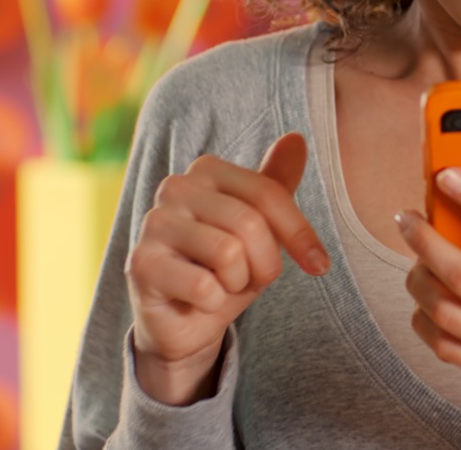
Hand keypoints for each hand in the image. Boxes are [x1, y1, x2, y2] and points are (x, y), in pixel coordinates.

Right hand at [125, 132, 328, 404]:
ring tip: (220, 285)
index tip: (319, 264)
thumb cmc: (225, 270)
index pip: (269, 194)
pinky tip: (197, 301)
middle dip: (264, 265)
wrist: (183, 322)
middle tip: (249, 279)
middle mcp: (175, 187)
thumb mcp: (261, 229)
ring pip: (228, 254)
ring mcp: (153, 223)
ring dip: (236, 283)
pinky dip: (212, 303)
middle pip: (250, 224)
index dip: (300, 234)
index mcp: (206, 169)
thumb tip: (297, 139)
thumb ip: (276, 185)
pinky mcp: (140, 264)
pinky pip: (204, 287)